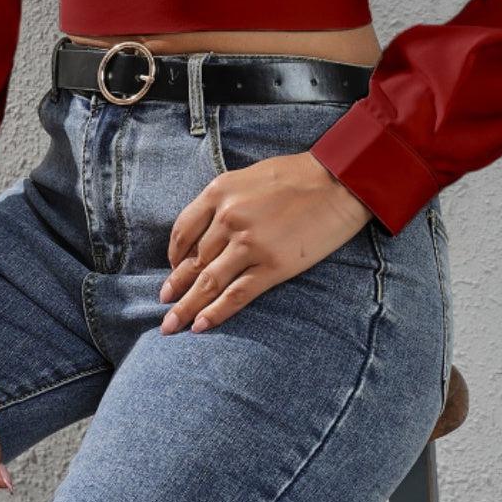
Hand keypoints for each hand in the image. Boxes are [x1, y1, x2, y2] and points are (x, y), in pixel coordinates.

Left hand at [158, 151, 373, 334]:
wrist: (338, 181)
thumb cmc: (297, 175)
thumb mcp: (249, 177)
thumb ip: (225, 201)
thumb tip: (208, 231)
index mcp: (219, 192)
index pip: (183, 231)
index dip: (174, 256)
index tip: (173, 270)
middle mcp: (228, 218)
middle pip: (194, 261)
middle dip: (176, 287)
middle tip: (163, 306)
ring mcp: (249, 244)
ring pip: (209, 282)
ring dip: (187, 307)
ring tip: (171, 325)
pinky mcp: (272, 266)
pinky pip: (236, 295)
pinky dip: (216, 313)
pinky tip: (201, 326)